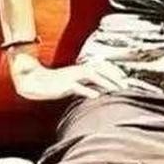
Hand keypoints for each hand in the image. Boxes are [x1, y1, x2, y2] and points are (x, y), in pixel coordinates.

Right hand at [8, 51, 129, 101]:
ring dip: (105, 82)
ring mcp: (72, 76)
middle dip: (114, 76)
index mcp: (82, 68)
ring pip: (92, 76)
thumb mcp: (75, 82)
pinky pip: (77, 87)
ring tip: (115, 90)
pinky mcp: (65, 85)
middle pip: (101, 69)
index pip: (102, 66)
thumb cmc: (57, 84)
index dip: (114, 71)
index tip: (125, 79)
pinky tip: (96, 96)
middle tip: (125, 85)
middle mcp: (79, 70)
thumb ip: (87, 83)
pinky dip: (87, 91)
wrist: (37, 82)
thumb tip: (101, 88)